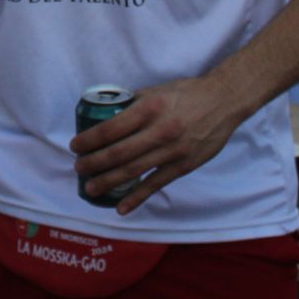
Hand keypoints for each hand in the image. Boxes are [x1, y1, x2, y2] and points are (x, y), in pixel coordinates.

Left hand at [69, 76, 245, 215]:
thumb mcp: (156, 91)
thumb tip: (108, 113)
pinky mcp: (183, 166)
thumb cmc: (187, 94)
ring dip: (108, 182)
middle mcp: (159, 131)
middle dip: (93, 163)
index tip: (76, 146)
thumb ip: (134, 103)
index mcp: (148, 109)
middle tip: (78, 168)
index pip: (110, 128)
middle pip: (118, 153)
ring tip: (90, 188)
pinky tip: (121, 207)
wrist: (223, 102)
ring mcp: (172, 151)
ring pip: (133, 171)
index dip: (89, 140)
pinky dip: (137, 198)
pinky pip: (155, 185)